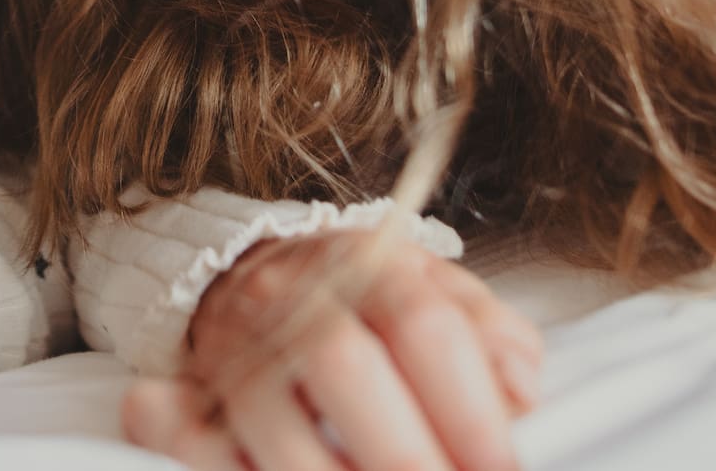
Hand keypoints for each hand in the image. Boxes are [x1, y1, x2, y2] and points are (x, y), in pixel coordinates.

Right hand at [124, 230, 541, 470]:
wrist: (245, 270)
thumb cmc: (357, 293)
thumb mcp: (434, 287)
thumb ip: (487, 331)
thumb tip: (521, 391)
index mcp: (367, 265)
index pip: (422, 326)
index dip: (470, 409)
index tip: (502, 467)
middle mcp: (294, 299)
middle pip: (344, 366)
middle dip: (406, 455)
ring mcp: (237, 349)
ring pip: (273, 420)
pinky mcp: (193, 398)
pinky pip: (206, 449)